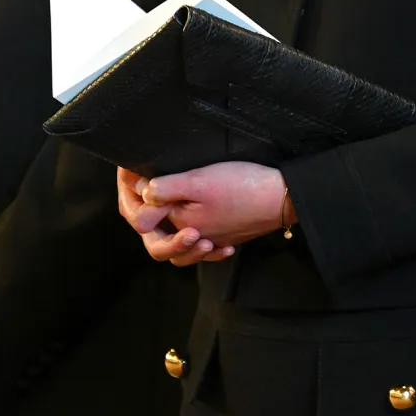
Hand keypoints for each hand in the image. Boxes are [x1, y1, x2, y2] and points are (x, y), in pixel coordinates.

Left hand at [117, 162, 295, 265]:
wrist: (282, 198)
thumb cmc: (241, 187)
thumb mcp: (199, 181)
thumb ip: (166, 189)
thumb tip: (141, 193)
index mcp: (182, 226)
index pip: (145, 220)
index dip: (136, 195)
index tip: (133, 172)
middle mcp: (196, 238)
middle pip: (160, 237)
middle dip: (149, 213)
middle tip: (145, 188)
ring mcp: (215, 237)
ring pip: (183, 242)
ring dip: (172, 229)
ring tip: (169, 207)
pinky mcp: (230, 233)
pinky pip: (207, 243)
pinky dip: (200, 237)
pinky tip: (204, 225)